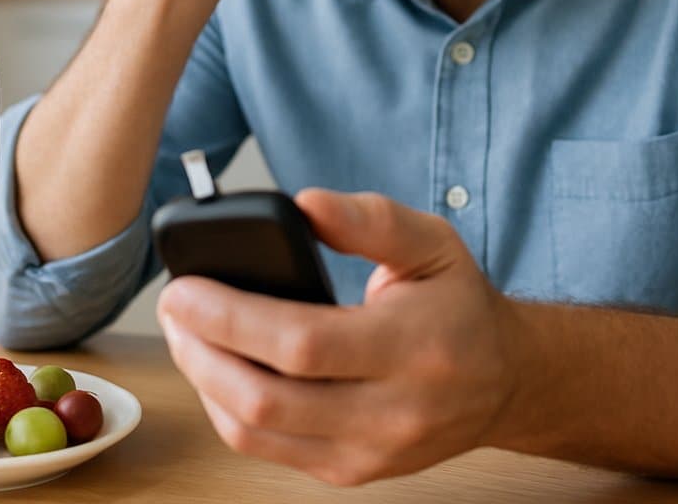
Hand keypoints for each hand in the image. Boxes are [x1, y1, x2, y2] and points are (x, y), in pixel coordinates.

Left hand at [156, 190, 514, 485]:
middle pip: (266, 398)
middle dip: (199, 350)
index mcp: (413, 349)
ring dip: (203, 381)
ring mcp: (369, 453)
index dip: (229, 316)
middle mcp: (392, 413)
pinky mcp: (350, 472)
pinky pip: (267, 449)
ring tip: (184, 333)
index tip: (183, 286)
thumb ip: (369, 219)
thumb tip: (304, 204)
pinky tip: (216, 367)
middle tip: (172, 306)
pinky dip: (227, 408)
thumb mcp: (432, 242)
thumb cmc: (459, 305)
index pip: (302, 344)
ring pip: (255, 432)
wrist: (505, 382)